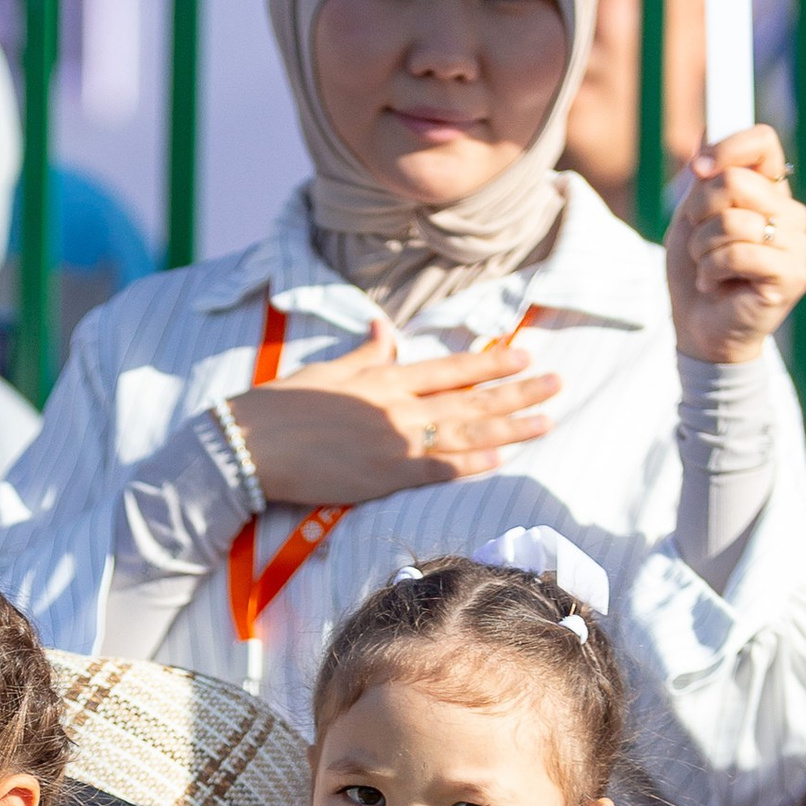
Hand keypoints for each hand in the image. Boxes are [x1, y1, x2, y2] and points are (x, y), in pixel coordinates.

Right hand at [230, 319, 559, 512]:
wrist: (248, 446)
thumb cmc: (278, 408)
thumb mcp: (326, 370)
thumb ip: (364, 354)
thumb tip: (384, 329)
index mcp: (384, 377)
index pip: (451, 368)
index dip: (491, 362)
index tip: (524, 355)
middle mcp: (398, 406)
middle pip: (472, 398)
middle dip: (518, 391)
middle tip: (557, 384)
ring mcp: (395, 442)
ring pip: (467, 433)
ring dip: (511, 426)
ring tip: (547, 420)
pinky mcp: (384, 476)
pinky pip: (441, 469)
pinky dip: (475, 462)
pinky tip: (505, 455)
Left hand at [665, 127, 805, 363]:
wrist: (698, 331)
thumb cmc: (696, 274)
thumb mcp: (691, 218)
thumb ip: (705, 179)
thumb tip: (707, 130)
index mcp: (771, 191)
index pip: (763, 142)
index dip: (728, 147)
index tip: (699, 168)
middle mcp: (791, 212)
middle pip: (737, 182)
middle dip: (699, 213)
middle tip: (697, 242)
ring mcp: (798, 244)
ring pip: (733, 221)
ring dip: (702, 248)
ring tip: (707, 268)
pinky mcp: (793, 275)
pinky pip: (738, 253)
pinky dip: (712, 270)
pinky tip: (716, 285)